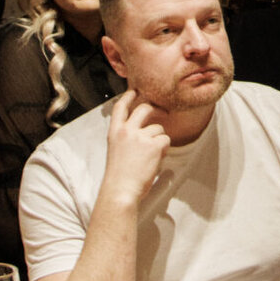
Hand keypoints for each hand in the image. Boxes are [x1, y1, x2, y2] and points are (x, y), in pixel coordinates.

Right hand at [102, 91, 170, 205]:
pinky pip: (165, 140)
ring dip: (159, 139)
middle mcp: (127, 130)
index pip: (120, 107)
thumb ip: (126, 137)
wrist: (121, 189)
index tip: (134, 91)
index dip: (128, 96)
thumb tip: (142, 131)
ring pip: (159, 128)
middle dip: (155, 108)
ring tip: (150, 156)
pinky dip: (164, 149)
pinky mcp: (154, 144)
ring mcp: (140, 136)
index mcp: (114, 132)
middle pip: (144, 108)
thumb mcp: (116, 150)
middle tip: (162, 111)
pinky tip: (155, 159)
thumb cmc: (118, 175)